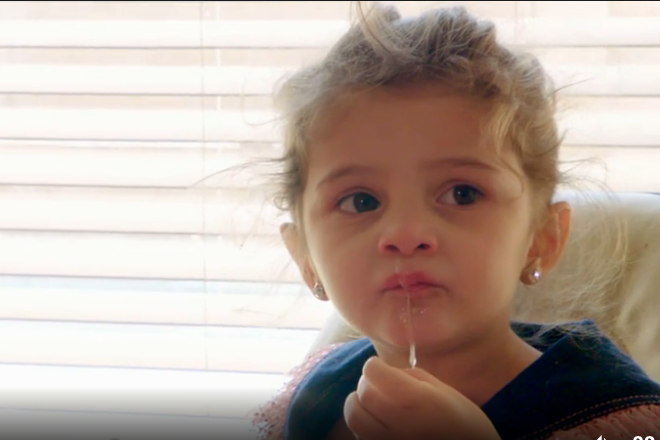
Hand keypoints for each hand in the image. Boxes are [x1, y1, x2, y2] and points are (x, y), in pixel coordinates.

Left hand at [344, 356, 500, 439]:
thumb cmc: (466, 426)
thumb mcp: (447, 393)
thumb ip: (414, 378)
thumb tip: (390, 373)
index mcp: (415, 401)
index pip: (373, 373)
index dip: (373, 366)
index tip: (378, 366)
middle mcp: (396, 424)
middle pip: (361, 396)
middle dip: (365, 384)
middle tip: (376, 383)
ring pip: (354, 419)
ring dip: (360, 406)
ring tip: (375, 404)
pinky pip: (362, 436)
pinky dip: (365, 426)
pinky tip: (381, 424)